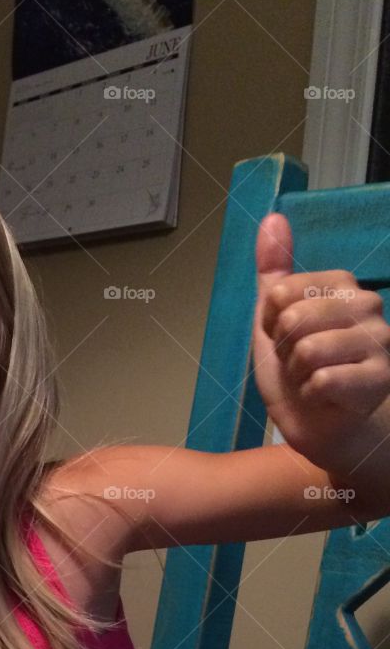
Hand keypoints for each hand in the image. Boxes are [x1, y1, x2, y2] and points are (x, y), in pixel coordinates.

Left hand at [253, 213, 389, 474]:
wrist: (327, 429)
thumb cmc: (302, 374)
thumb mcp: (275, 322)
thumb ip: (274, 273)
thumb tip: (272, 219)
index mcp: (343, 286)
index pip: (280, 293)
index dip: (271, 325)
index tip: (285, 340)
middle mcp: (368, 305)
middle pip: (292, 319)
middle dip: (284, 352)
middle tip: (300, 365)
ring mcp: (379, 341)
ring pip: (307, 350)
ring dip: (297, 375)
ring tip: (312, 381)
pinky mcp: (379, 378)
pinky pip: (321, 380)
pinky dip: (310, 396)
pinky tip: (325, 397)